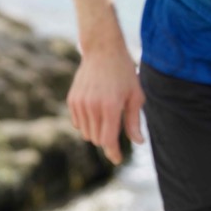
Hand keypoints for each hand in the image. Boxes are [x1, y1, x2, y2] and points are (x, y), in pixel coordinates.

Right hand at [66, 44, 143, 163]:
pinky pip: (78, 123)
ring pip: (86, 133)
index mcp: (110, 107)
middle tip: (116, 128)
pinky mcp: (72, 100)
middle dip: (107, 140)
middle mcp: (92, 107)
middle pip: (97, 140)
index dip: (113, 153)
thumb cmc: (124, 73)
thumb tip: (138, 142)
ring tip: (106, 117)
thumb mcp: (136, 96)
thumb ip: (134, 121)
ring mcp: (80, 104)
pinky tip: (95, 111)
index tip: (117, 159)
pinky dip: (87, 124)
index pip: (108, 140)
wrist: (102, 51)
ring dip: (96, 132)